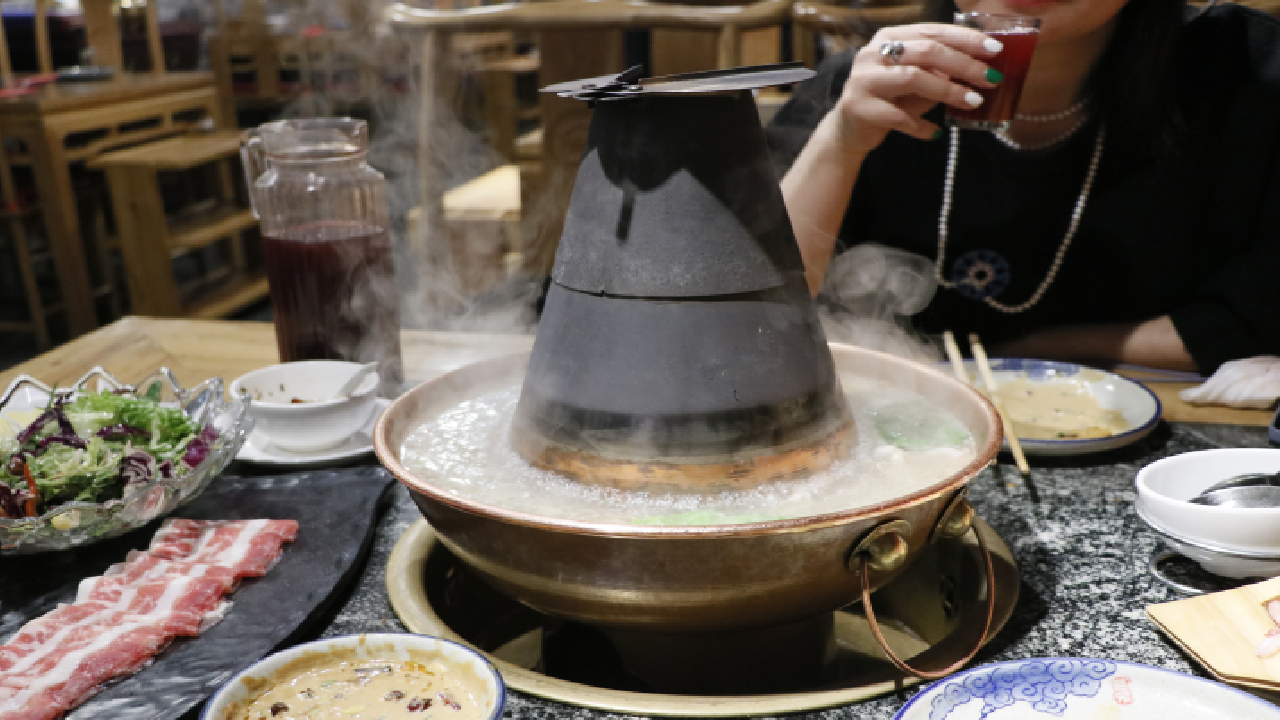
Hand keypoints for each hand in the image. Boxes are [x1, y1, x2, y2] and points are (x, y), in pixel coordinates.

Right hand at [833, 23, 1004, 156]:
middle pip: (927, 52)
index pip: (933, 31)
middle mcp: (872, 53)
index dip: (967, 39)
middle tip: (990, 79)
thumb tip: (980, 67)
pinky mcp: (858, 107)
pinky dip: (921, 125)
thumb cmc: (889, 99)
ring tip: (972, 102)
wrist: (849, 129)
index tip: (995, 50)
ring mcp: (863, 79)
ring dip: (948, 91)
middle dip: (964, 65)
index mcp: (889, 37)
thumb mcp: (917, 79)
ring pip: (914, 78)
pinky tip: (936, 132)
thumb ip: (940, 70)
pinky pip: (899, 116)